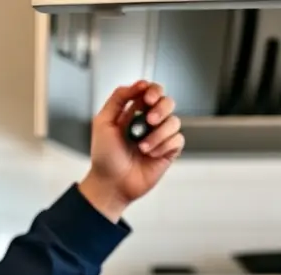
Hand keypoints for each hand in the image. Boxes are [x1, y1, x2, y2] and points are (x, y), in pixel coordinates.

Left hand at [78, 81, 183, 221]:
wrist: (110, 183)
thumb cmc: (104, 157)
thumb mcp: (102, 122)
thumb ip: (117, 99)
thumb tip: (137, 84)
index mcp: (134, 113)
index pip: (151, 92)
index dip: (153, 90)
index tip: (147, 97)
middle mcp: (149, 123)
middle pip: (167, 102)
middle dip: (161, 107)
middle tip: (149, 119)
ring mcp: (159, 137)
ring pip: (174, 121)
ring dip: (158, 133)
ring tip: (142, 147)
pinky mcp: (168, 151)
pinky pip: (177, 140)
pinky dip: (164, 145)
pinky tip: (150, 154)